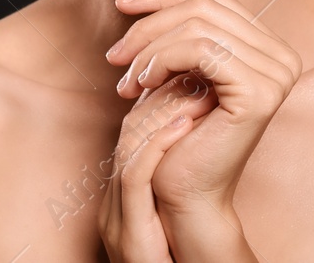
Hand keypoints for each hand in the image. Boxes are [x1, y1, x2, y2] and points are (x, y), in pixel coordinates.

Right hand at [97, 71, 217, 262]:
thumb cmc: (184, 258)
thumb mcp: (177, 206)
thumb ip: (179, 166)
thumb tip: (199, 111)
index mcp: (124, 194)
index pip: (132, 129)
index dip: (158, 93)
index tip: (193, 72)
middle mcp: (114, 204)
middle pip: (127, 130)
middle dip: (160, 94)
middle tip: (196, 70)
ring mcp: (118, 221)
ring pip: (127, 146)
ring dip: (162, 111)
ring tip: (196, 87)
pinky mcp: (129, 238)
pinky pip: (136, 178)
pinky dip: (158, 144)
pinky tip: (186, 122)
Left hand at [103, 0, 302, 258]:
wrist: (184, 196)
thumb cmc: (178, 134)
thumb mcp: (183, 67)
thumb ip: (196, 26)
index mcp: (270, 46)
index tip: (123, 5)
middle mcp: (282, 56)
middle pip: (203, 4)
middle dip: (149, 22)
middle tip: (116, 55)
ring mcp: (277, 74)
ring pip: (197, 24)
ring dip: (149, 47)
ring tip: (127, 79)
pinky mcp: (260, 93)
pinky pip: (200, 50)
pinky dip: (162, 60)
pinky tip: (144, 84)